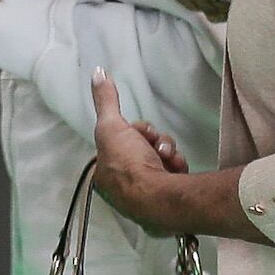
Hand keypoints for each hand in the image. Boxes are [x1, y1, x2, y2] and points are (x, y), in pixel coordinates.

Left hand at [89, 70, 189, 221]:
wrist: (160, 197)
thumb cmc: (129, 165)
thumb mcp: (112, 126)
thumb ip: (106, 100)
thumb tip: (97, 72)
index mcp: (105, 176)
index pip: (121, 143)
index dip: (132, 133)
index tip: (136, 131)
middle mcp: (123, 190)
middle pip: (142, 149)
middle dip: (153, 142)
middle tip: (156, 146)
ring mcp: (146, 198)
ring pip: (160, 159)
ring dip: (167, 152)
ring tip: (169, 159)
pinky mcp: (167, 202)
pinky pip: (174, 174)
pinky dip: (177, 167)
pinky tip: (177, 169)